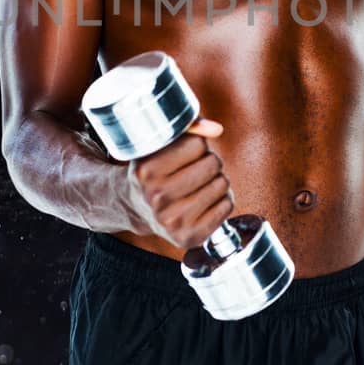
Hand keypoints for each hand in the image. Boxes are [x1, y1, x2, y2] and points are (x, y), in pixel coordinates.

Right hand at [123, 117, 235, 248]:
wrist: (136, 207)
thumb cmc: (155, 170)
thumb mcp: (161, 144)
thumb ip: (188, 127)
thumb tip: (217, 129)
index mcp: (146, 171)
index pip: (197, 144)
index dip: (197, 145)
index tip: (186, 153)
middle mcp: (156, 197)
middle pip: (212, 164)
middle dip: (209, 161)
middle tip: (196, 168)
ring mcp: (172, 221)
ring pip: (222, 184)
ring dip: (216, 180)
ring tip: (200, 184)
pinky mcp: (188, 237)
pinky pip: (227, 206)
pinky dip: (222, 199)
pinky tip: (205, 200)